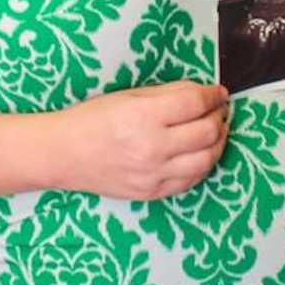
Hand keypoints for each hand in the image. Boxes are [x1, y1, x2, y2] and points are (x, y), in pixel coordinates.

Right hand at [57, 81, 230, 199]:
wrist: (64, 155)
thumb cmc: (93, 119)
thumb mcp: (129, 96)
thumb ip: (168, 93)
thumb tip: (202, 91)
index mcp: (143, 117)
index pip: (194, 103)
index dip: (213, 95)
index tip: (219, 92)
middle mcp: (152, 148)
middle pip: (207, 132)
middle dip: (220, 116)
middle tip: (219, 109)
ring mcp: (154, 175)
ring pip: (206, 160)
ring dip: (218, 142)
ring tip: (215, 130)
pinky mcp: (153, 193)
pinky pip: (191, 181)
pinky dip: (203, 164)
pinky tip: (200, 152)